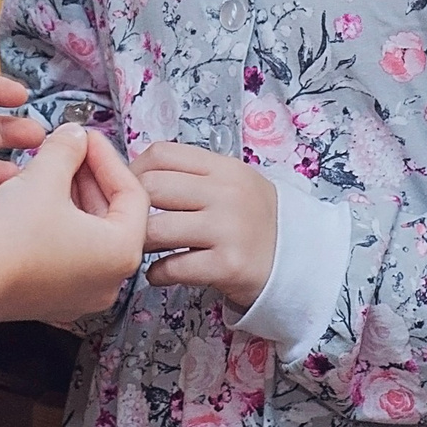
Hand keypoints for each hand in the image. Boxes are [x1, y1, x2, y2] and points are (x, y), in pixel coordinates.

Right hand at [0, 124, 148, 325]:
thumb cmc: (11, 235)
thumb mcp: (44, 177)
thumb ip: (67, 148)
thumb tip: (75, 135)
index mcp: (123, 252)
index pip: (131, 192)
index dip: (107, 157)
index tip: (85, 137)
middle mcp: (111, 281)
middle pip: (112, 214)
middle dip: (88, 176)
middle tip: (67, 149)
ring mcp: (82, 295)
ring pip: (89, 234)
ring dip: (73, 198)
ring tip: (48, 170)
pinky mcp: (55, 300)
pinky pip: (69, 254)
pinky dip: (59, 224)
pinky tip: (36, 201)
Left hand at [136, 142, 277, 312]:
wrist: (300, 260)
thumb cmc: (254, 220)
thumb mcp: (233, 183)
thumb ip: (193, 175)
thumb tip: (134, 173)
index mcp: (223, 168)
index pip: (161, 154)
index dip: (134, 170)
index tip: (128, 189)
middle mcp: (227, 193)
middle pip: (151, 188)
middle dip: (130, 207)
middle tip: (127, 223)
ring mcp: (228, 229)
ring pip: (156, 229)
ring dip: (139, 242)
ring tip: (141, 249)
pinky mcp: (228, 265)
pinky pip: (173, 267)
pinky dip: (157, 273)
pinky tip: (159, 273)